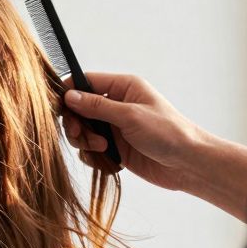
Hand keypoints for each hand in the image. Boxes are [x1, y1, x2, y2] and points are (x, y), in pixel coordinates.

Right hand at [62, 72, 203, 192]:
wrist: (188, 164)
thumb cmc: (168, 133)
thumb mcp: (130, 116)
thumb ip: (97, 106)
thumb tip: (69, 96)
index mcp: (123, 87)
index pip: (86, 82)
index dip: (69, 93)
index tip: (58, 108)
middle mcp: (117, 105)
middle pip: (79, 109)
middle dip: (77, 124)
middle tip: (81, 135)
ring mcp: (115, 128)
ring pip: (82, 131)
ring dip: (85, 142)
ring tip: (102, 149)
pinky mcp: (116, 148)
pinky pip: (91, 150)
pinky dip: (94, 157)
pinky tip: (109, 162)